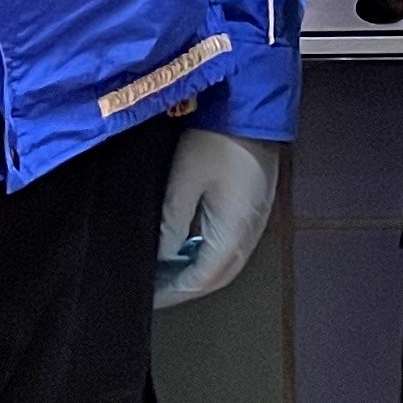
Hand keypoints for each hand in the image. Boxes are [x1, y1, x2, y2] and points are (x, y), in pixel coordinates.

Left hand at [155, 130, 279, 308]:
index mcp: (233, 232)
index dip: (173, 292)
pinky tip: (186, 244)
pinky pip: (230, 243)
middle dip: (184, 286)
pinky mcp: (254, 206)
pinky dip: (207, 252)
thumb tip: (161, 255)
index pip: (201, 279)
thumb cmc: (216, 140)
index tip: (147, 296)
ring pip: (225, 261)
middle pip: (217, 276)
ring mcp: (255, 220)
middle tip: (154, 288)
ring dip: (196, 270)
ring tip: (165, 269)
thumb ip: (171, 224)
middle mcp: (249, 233)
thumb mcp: (183, 181)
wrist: (250, 106)